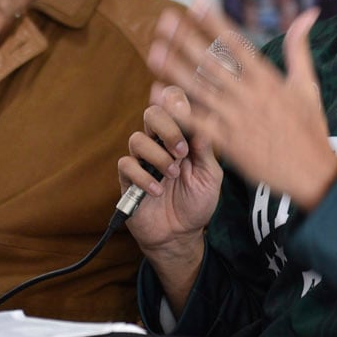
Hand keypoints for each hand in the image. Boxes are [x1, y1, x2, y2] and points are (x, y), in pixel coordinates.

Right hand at [117, 83, 222, 313]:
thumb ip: (206, 149)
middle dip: (167, 127)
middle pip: (152, 114)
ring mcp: (142, 160)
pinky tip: (157, 191)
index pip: (174, 107)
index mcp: (181, 137)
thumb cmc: (197, 202)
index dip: (175, 100)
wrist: (180, 236)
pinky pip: (126, 165)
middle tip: (181, 150)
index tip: (184, 108)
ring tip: (172, 174)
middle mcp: (159, 143)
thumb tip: (206, 118)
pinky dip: (142, 176)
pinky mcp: (128, 178)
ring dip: (157, 156)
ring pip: (137, 139)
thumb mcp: (210, 176)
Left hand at [147, 0, 336, 211]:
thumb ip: (298, 48)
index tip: (196, 3)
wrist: (312, 173)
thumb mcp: (307, 84)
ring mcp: (237, 118)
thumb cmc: (310, 128)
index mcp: (268, 78)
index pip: (236, 43)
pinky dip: (178, 108)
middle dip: (186, 39)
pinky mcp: (229, 142)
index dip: (214, 21)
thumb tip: (308, 14)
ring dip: (174, 68)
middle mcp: (250, 95)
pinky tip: (158, 94)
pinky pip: (198, 122)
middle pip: (212, 62)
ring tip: (153, 50)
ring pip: (200, 89)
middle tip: (164, 20)